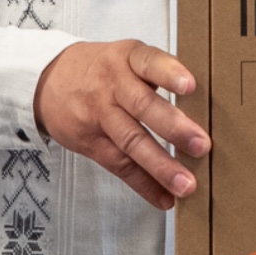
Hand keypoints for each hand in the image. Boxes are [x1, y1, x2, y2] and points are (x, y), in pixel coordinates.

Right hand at [32, 40, 208, 211]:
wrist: (48, 81)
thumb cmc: (102, 69)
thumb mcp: (126, 57)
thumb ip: (159, 73)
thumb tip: (207, 103)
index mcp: (128, 58)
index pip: (149, 62)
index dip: (169, 73)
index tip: (190, 86)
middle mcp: (113, 85)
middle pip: (143, 106)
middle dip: (174, 127)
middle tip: (202, 146)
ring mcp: (100, 114)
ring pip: (131, 141)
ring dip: (161, 166)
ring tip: (186, 185)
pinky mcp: (91, 142)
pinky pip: (119, 165)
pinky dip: (143, 184)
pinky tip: (164, 198)